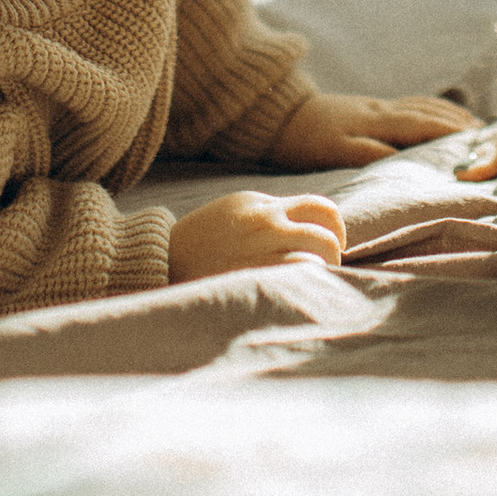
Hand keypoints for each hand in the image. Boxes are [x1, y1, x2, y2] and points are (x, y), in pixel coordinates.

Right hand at [167, 188, 349, 281]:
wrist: (160, 260)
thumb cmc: (197, 245)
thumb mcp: (232, 215)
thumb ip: (265, 217)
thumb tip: (303, 230)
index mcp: (260, 204)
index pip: (318, 207)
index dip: (332, 227)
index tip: (329, 245)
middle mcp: (267, 220)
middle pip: (327, 226)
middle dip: (336, 248)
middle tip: (331, 266)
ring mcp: (263, 245)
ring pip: (322, 247)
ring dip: (328, 267)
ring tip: (319, 282)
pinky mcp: (258, 271)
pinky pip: (304, 269)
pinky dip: (311, 279)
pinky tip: (303, 291)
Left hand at [265, 90, 475, 167]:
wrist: (278, 115)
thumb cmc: (307, 140)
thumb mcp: (337, 151)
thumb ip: (372, 153)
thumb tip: (406, 159)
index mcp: (378, 120)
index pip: (423, 124)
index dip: (451, 131)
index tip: (480, 138)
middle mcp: (382, 109)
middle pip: (428, 112)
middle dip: (458, 122)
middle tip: (487, 134)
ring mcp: (376, 106)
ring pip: (421, 105)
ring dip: (448, 113)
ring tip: (472, 125)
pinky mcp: (369, 107)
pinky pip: (410, 104)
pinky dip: (431, 108)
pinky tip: (437, 114)